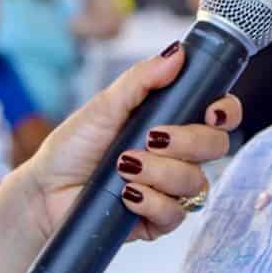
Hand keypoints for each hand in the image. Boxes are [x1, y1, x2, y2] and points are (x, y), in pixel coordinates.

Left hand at [9, 46, 241, 244]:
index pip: (220, 115)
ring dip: (160, 172)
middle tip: (151, 137)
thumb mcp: (104, 105)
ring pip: (196, 182)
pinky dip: (152, 202)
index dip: (226, 111)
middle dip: (188, 141)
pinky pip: (176, 214)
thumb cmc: (73, 146)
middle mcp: (179, 155)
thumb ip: (141, 79)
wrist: (45, 191)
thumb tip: (177, 53)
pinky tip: (127, 193)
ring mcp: (171, 188)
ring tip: (124, 165)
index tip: (211, 111)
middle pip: (217, 146)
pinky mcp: (159, 220)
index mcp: (173, 121)